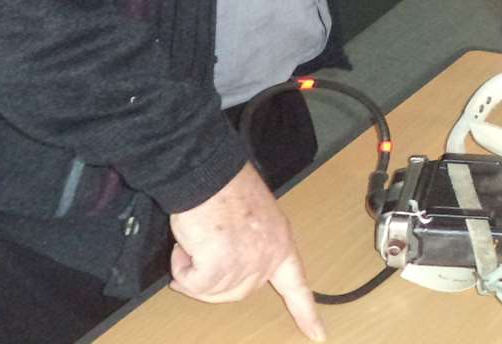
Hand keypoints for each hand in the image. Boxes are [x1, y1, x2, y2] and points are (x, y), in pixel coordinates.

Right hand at [169, 163, 325, 340]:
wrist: (208, 173)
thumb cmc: (226, 188)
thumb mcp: (254, 217)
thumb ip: (251, 245)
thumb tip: (222, 269)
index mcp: (282, 243)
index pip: (298, 286)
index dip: (306, 313)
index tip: (318, 336)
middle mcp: (268, 258)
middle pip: (238, 293)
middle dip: (212, 281)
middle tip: (197, 253)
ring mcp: (246, 265)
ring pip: (212, 290)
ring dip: (193, 269)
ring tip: (195, 239)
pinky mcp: (219, 267)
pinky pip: (193, 283)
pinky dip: (182, 267)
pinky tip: (187, 243)